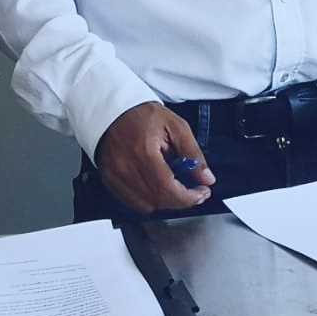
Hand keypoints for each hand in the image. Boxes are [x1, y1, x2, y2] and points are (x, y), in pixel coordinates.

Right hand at [94, 102, 215, 214]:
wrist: (114, 110)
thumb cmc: (144, 115)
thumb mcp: (176, 126)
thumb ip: (193, 153)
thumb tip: (206, 178)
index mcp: (144, 152)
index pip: (167, 189)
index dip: (188, 197)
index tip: (202, 193)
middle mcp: (126, 167)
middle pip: (158, 200)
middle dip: (181, 200)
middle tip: (194, 191)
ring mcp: (115, 175)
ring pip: (146, 205)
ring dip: (165, 201)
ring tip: (174, 185)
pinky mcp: (109, 180)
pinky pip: (132, 202)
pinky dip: (148, 199)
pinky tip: (157, 186)